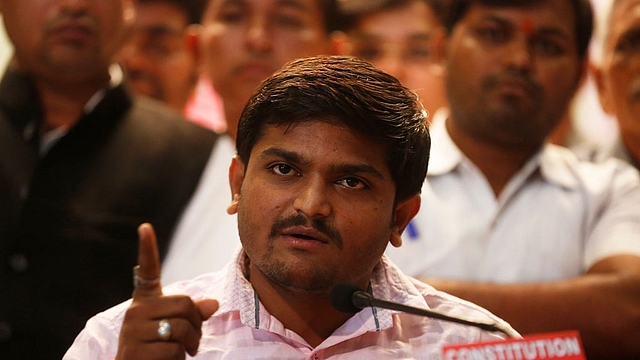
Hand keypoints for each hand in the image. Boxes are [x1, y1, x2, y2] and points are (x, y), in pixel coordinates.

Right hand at [115, 223, 218, 359]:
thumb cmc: (157, 349)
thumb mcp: (176, 327)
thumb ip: (192, 313)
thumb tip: (213, 303)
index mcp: (144, 301)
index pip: (147, 270)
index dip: (147, 248)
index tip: (145, 226)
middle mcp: (135, 311)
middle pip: (185, 304)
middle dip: (196, 325)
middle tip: (191, 341)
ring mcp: (133, 331)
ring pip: (183, 328)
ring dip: (191, 344)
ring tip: (181, 351)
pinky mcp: (137, 351)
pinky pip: (174, 350)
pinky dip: (179, 359)